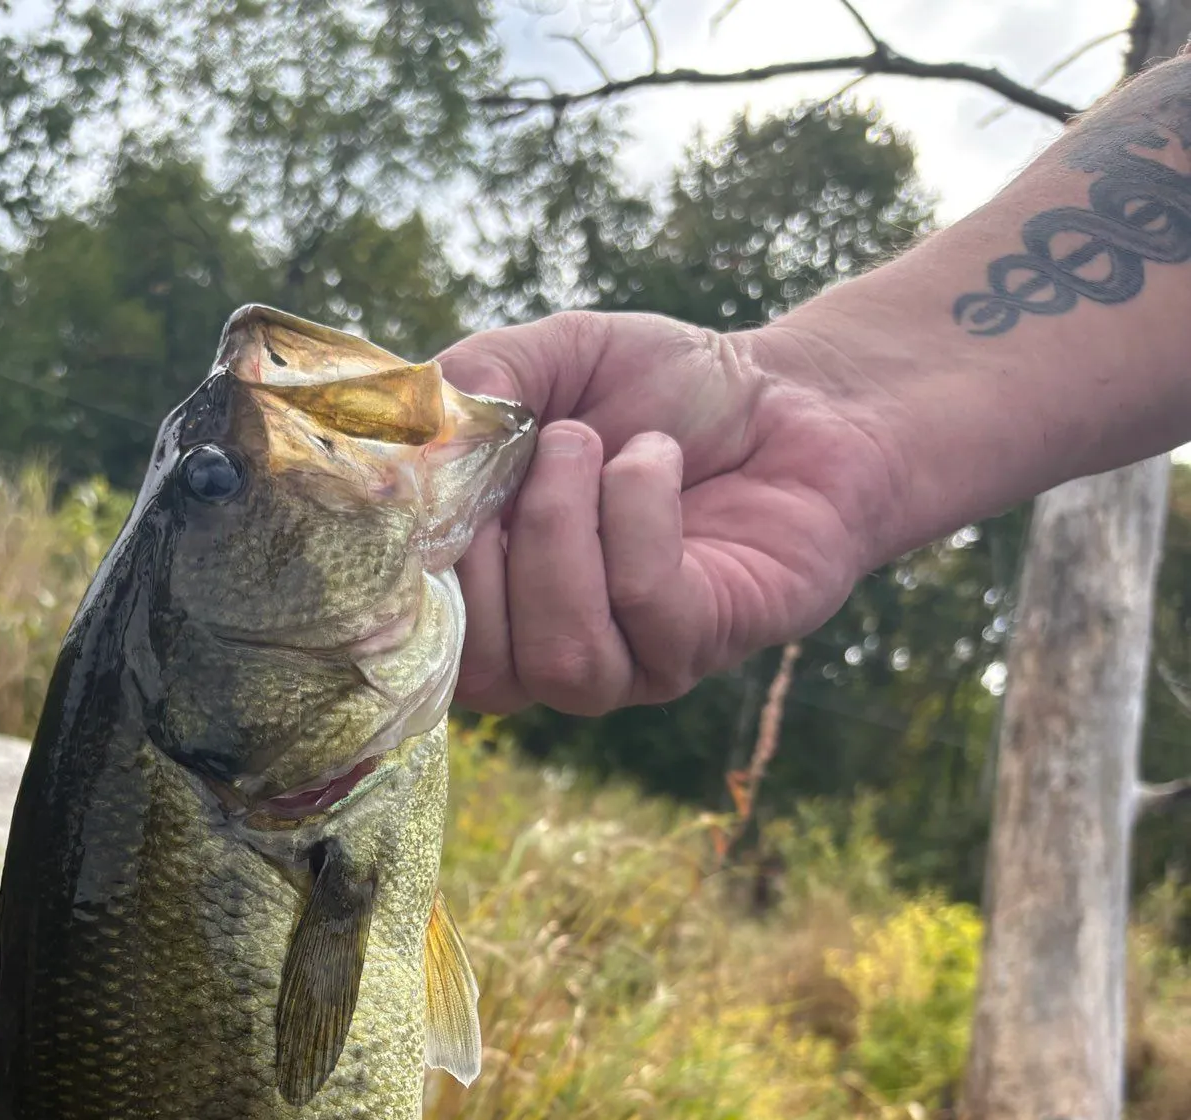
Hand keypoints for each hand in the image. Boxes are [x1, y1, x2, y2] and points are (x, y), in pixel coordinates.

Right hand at [438, 311, 907, 714]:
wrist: (794, 400)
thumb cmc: (663, 392)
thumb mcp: (552, 361)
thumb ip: (474, 385)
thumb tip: (418, 438)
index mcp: (491, 601)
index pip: (420, 646)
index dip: (410, 576)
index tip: (420, 482)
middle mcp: (546, 651)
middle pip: (479, 672)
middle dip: (487, 551)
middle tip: (534, 447)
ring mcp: (623, 665)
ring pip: (559, 653)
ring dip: (561, 530)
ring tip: (590, 444)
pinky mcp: (695, 648)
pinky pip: (643, 604)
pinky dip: (637, 514)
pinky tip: (654, 460)